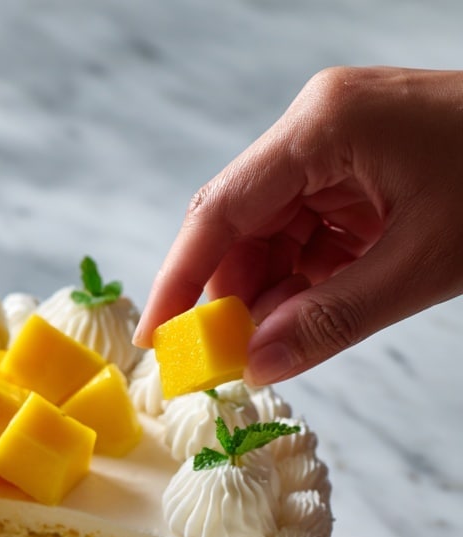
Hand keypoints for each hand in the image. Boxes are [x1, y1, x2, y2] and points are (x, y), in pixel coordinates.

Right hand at [135, 67, 462, 384]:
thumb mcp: (421, 266)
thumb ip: (330, 321)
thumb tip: (254, 368)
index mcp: (322, 128)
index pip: (221, 210)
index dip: (180, 280)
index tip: (156, 341)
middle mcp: (318, 129)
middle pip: (241, 224)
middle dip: (230, 297)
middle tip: (222, 365)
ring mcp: (340, 148)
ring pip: (274, 235)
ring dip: (271, 296)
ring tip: (275, 350)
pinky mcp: (362, 171)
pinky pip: (312, 234)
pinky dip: (307, 282)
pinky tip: (310, 319)